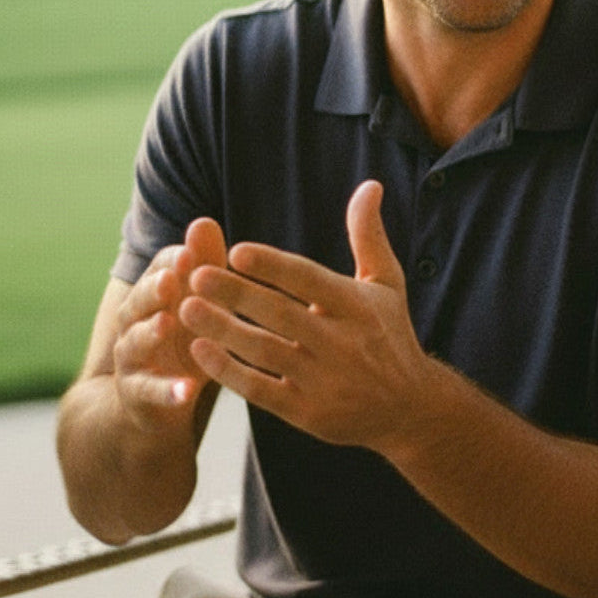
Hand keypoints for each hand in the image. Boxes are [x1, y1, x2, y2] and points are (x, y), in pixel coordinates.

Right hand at [112, 217, 226, 427]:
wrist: (155, 402)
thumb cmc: (187, 342)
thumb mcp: (202, 306)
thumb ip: (204, 267)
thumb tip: (203, 221)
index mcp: (154, 296)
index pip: (159, 271)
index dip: (172, 262)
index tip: (189, 252)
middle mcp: (136, 323)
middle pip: (138, 302)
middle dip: (152, 289)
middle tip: (169, 280)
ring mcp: (132, 359)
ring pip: (135, 342)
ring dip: (150, 332)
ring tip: (167, 323)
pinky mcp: (137, 395)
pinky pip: (150, 392)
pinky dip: (167, 391)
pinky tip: (187, 390)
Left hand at [179, 181, 430, 448]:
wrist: (410, 410)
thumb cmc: (389, 336)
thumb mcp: (386, 284)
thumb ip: (367, 235)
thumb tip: (369, 184)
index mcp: (358, 307)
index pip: (310, 281)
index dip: (273, 266)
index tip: (236, 251)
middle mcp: (342, 343)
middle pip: (281, 314)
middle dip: (236, 294)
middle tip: (196, 275)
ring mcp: (324, 380)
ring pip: (264, 352)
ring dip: (223, 329)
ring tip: (186, 308)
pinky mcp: (308, 413)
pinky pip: (260, 390)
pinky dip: (228, 371)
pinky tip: (199, 350)